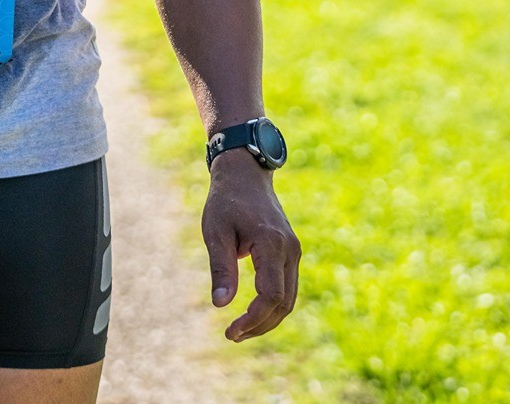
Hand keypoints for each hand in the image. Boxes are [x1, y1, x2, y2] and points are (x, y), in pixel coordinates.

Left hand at [203, 149, 300, 341]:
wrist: (245, 173)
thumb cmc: (225, 200)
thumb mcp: (215, 232)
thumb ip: (221, 268)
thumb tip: (220, 305)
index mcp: (272, 244)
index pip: (271, 295)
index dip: (253, 319)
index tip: (230, 331)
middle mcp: (289, 250)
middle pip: (284, 302)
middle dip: (260, 325)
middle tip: (233, 335)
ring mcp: (294, 251)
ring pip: (289, 298)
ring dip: (268, 319)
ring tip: (240, 330)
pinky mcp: (291, 251)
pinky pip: (288, 286)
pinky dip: (273, 305)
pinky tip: (252, 313)